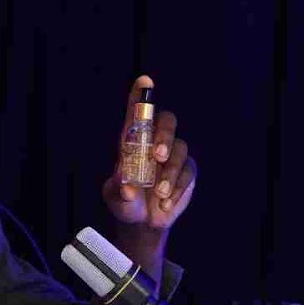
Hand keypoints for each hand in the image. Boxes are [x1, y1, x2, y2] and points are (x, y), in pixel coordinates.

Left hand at [102, 75, 196, 231]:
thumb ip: (119, 190)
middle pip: (167, 121)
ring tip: (158, 194)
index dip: (141, 95)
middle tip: (158, 156)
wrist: (143, 224)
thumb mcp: (115, 198)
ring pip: (181, 148)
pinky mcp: (187, 171)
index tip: (145, 80)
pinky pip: (188, 171)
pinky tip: (165, 202)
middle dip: (164, 135)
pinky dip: (177, 188)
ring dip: (170, 172)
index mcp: (133, 140)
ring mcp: (173, 155)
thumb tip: (128, 188)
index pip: (137, 112)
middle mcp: (154, 142)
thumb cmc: (125, 203)